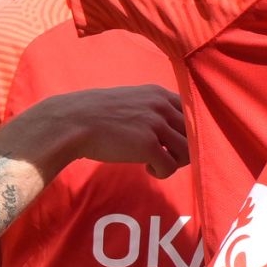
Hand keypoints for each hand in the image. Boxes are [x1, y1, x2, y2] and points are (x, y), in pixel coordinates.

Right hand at [42, 85, 189, 175]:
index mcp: (158, 93)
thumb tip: (171, 130)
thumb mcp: (131, 101)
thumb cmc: (97, 115)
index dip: (187, 131)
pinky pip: (171, 167)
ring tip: (157, 163)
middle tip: (165, 156)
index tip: (173, 142)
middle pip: (194, 134)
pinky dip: (162, 173)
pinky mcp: (148, 145)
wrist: (72, 123)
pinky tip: (148, 169)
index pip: (192, 113)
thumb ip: (152, 109)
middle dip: (183, 149)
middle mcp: (161, 106)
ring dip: (175, 162)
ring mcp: (156, 124)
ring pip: (188, 151)